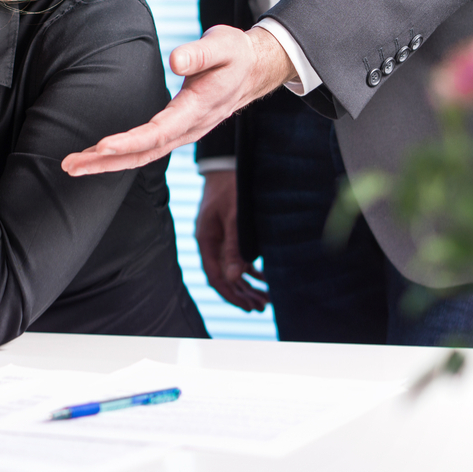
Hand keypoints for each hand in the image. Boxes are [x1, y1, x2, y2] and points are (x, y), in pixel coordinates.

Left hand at [61, 25, 296, 175]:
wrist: (252, 71)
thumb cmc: (234, 55)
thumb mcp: (224, 45)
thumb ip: (201, 52)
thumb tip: (175, 60)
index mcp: (197, 110)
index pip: (159, 131)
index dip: (130, 141)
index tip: (101, 146)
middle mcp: (187, 129)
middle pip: (143, 154)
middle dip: (105, 163)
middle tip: (70, 166)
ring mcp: (181, 134)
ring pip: (141, 156)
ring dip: (106, 164)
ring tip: (72, 166)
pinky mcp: (174, 132)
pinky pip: (144, 150)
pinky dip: (118, 157)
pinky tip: (95, 157)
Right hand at [196, 170, 268, 311]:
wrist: (228, 164)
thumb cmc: (231, 187)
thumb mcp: (235, 217)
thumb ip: (234, 247)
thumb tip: (235, 277)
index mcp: (207, 240)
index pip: (216, 277)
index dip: (232, 294)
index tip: (248, 307)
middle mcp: (212, 243)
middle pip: (225, 277)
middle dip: (243, 294)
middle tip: (262, 307)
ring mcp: (220, 239)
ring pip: (232, 270)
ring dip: (248, 285)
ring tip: (265, 299)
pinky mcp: (229, 233)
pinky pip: (238, 258)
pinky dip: (250, 270)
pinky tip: (264, 279)